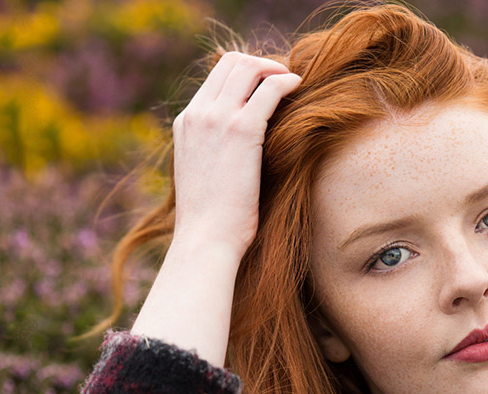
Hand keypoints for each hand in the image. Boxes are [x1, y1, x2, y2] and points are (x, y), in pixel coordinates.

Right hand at [170, 51, 300, 256]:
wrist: (205, 238)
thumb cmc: (212, 218)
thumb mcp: (205, 173)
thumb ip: (215, 148)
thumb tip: (242, 146)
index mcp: (186, 122)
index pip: (216, 75)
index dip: (247, 71)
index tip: (268, 85)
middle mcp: (198, 113)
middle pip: (232, 61)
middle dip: (263, 64)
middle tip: (285, 80)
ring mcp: (217, 118)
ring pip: (249, 67)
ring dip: (276, 69)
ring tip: (294, 84)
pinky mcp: (242, 130)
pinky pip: (270, 89)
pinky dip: (287, 82)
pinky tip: (301, 89)